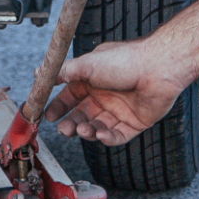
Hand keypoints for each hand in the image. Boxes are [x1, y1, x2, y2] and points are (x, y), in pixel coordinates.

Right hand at [44, 40, 188, 145]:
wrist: (159, 67)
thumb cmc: (126, 60)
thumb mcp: (87, 64)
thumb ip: (64, 71)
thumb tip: (40, 71)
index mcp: (93, 80)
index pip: (71, 97)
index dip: (59, 107)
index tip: (47, 116)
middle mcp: (105, 95)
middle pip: (82, 115)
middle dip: (71, 124)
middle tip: (64, 130)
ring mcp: (120, 110)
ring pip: (98, 127)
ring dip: (88, 131)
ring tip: (83, 130)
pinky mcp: (135, 122)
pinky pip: (118, 136)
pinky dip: (107, 138)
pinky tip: (101, 135)